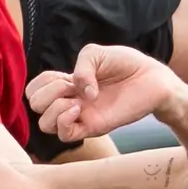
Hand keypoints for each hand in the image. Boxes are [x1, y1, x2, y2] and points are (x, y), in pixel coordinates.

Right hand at [24, 44, 183, 140]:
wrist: (152, 80)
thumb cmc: (126, 65)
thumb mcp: (97, 53)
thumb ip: (81, 66)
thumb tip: (77, 92)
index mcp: (68, 83)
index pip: (35, 88)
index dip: (42, 83)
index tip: (64, 76)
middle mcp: (70, 101)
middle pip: (35, 105)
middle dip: (46, 93)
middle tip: (70, 87)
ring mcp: (80, 116)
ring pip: (44, 124)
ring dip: (53, 109)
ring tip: (75, 101)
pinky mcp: (92, 127)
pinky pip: (64, 135)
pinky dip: (64, 121)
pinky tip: (79, 108)